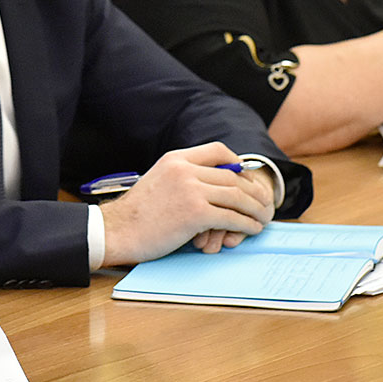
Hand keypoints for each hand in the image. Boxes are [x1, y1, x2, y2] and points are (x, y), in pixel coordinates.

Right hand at [100, 143, 273, 266]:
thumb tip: (210, 183)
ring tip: (263, 218)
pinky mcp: (195, 213)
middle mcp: (185, 170)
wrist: (117, 231)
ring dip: (255, 209)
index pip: (217, 150)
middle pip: (233, 176)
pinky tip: (252, 229)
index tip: (247, 179)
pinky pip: (231, 217)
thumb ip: (183, 177)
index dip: (238, 164)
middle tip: (265, 203)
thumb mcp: (159, 180)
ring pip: (237, 196)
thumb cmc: (137, 214)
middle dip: (254, 191)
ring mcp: (190, 190)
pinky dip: (246, 223)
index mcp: (176, 159)